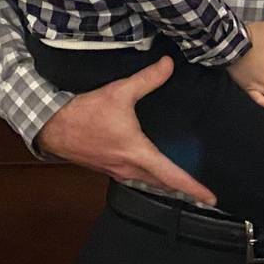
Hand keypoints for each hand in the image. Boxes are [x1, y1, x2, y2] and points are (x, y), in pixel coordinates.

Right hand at [36, 56, 217, 204]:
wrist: (51, 127)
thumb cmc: (85, 113)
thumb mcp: (119, 92)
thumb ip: (147, 79)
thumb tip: (170, 64)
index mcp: (137, 154)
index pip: (171, 176)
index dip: (193, 188)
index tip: (211, 199)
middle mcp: (129, 168)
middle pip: (162, 184)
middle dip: (184, 190)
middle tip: (203, 194)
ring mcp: (117, 171)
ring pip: (148, 182)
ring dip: (166, 184)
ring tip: (184, 184)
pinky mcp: (108, 168)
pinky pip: (136, 178)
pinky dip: (150, 178)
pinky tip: (153, 170)